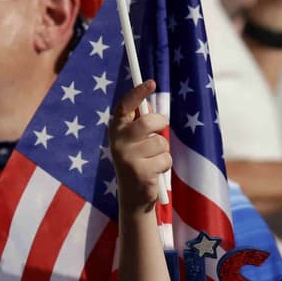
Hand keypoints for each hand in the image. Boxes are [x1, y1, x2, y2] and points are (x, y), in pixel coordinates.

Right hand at [109, 81, 170, 213]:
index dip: (138, 93)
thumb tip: (149, 105)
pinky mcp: (140, 171)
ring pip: (161, 142)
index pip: (125, 105)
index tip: (151, 82)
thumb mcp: (135, 142)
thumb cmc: (138, 163)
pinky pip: (165, 159)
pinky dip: (165, 165)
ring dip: (163, 152)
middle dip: (160, 124)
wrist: (133, 198)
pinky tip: (154, 173)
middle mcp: (118, 141)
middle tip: (159, 132)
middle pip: (148, 122)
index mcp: (116, 129)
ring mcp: (127, 156)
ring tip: (153, 161)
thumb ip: (140, 124)